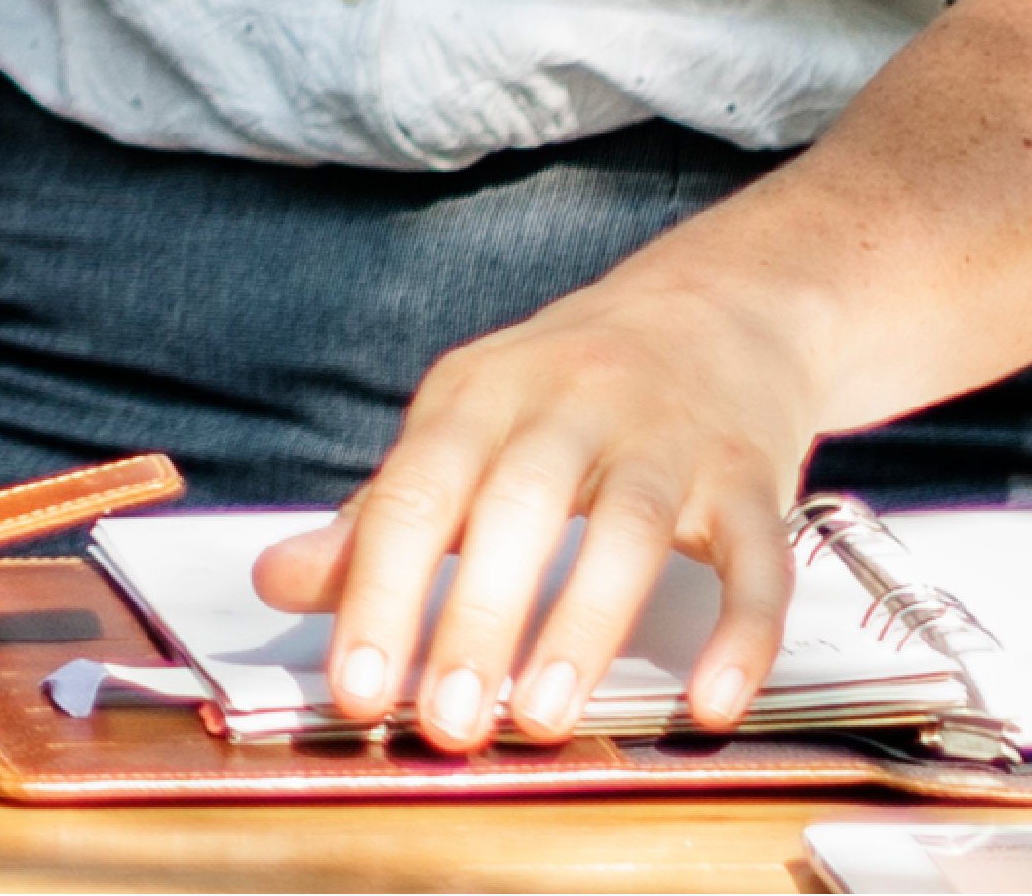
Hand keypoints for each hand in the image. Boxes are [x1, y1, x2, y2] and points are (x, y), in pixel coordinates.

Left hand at [249, 268, 822, 748]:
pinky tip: (709, 702)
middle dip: (477, 620)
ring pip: (630, 528)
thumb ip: (378, 515)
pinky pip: (756, 556)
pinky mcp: (752, 474)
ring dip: (584, 628)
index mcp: (482, 394)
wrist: (720, 309)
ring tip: (543, 718)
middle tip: (448, 723)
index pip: (416, 492)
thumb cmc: (569, 389)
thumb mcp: (462, 426)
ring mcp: (670, 436)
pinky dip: (738, 633)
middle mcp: (574, 402)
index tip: (358, 689)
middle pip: (518, 506)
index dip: (380, 593)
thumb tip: (275, 582)